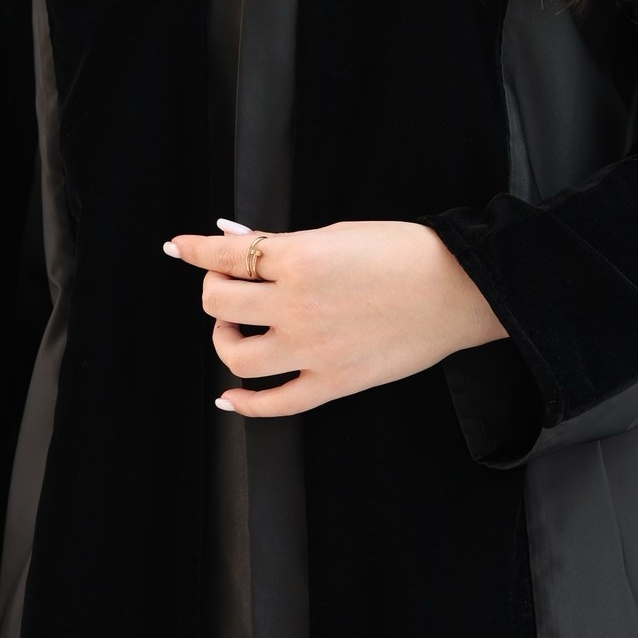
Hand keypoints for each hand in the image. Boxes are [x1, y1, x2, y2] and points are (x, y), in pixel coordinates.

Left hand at [163, 216, 508, 418]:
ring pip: (235, 355)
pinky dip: (244, 403)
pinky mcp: (332, 382)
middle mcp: (296, 305)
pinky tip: (231, 395)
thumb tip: (235, 238)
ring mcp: (312, 349)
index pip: (225, 255)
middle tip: (229, 286)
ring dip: (224, 339)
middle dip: (215, 290)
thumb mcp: (337, 233)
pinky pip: (274, 404)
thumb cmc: (405, 252)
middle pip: (219, 303)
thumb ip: (282, 242)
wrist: (459, 290)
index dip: (195, 250)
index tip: (179, 248)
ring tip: (236, 330)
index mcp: (298, 257)